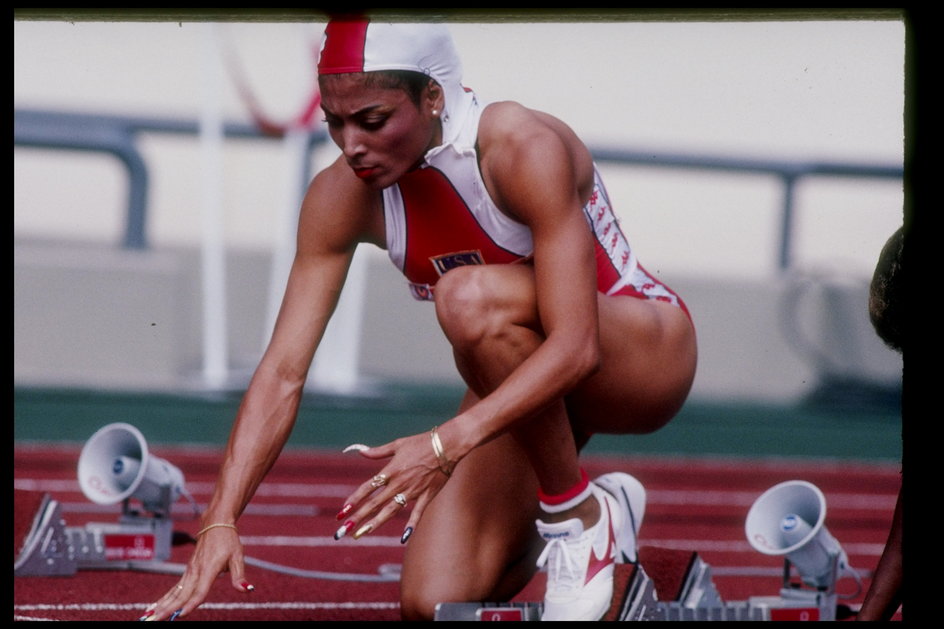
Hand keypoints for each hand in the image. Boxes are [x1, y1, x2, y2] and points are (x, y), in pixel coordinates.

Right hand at [137, 525, 253, 620]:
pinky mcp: (187, 571)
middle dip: (168, 609)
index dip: (192, 603)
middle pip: (181, 594)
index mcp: (209, 568)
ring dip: (161, 605)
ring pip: (174, 592)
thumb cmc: (228, 540)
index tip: (182, 615)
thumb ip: (240, 575)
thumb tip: (247, 589)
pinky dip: (164, 598)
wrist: (215, 523)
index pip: (200, 590)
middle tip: (155, 620)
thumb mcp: (238, 556)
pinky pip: (175, 588)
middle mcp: (196, 571)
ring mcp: (190, 571)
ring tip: (149, 617)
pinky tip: (154, 607)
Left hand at [336, 430, 452, 543]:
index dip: (354, 499)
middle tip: (345, 530)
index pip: (367, 488)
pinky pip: (416, 513)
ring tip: (362, 534)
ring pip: (390, 511)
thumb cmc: (421, 442)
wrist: (446, 445)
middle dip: (358, 517)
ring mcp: (412, 491)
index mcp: (391, 471)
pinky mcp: (426, 496)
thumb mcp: (397, 444)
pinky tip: (403, 538)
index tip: (342, 511)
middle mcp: (399, 483)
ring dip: (375, 523)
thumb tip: (361, 451)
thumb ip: (378, 451)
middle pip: (374, 503)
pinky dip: (411, 525)